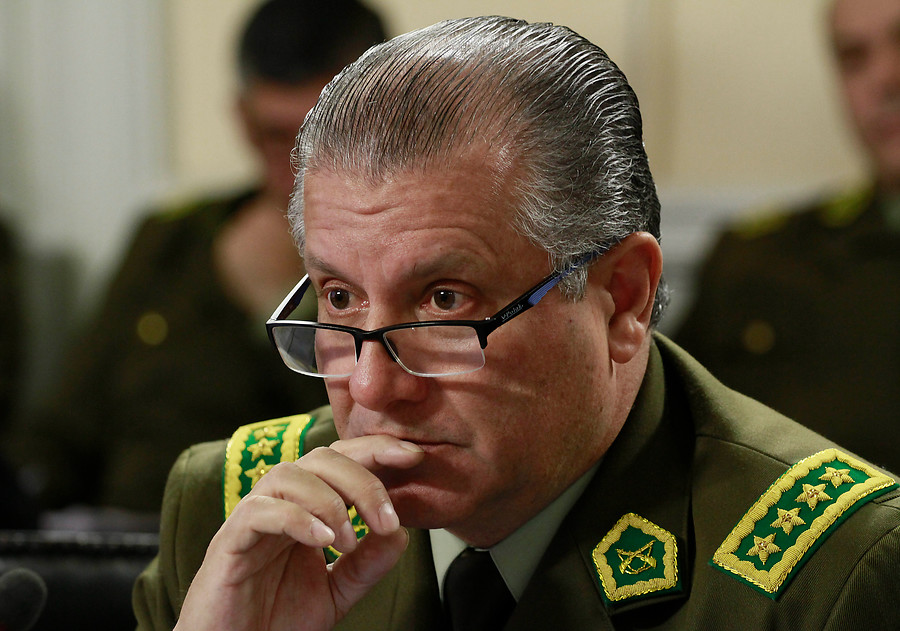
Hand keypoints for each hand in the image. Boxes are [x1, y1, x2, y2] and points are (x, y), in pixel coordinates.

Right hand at [174, 435, 425, 630]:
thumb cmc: (275, 621)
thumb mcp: (336, 592)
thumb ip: (367, 564)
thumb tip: (401, 533)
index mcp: (305, 508)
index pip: (342, 460)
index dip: (376, 450)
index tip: (414, 456)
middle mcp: (278, 503)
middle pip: (321, 458)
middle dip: (362, 480)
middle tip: (386, 519)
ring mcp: (251, 519)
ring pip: (289, 474)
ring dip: (329, 500)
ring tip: (349, 540)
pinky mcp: (228, 543)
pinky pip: (260, 512)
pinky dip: (297, 519)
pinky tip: (323, 541)